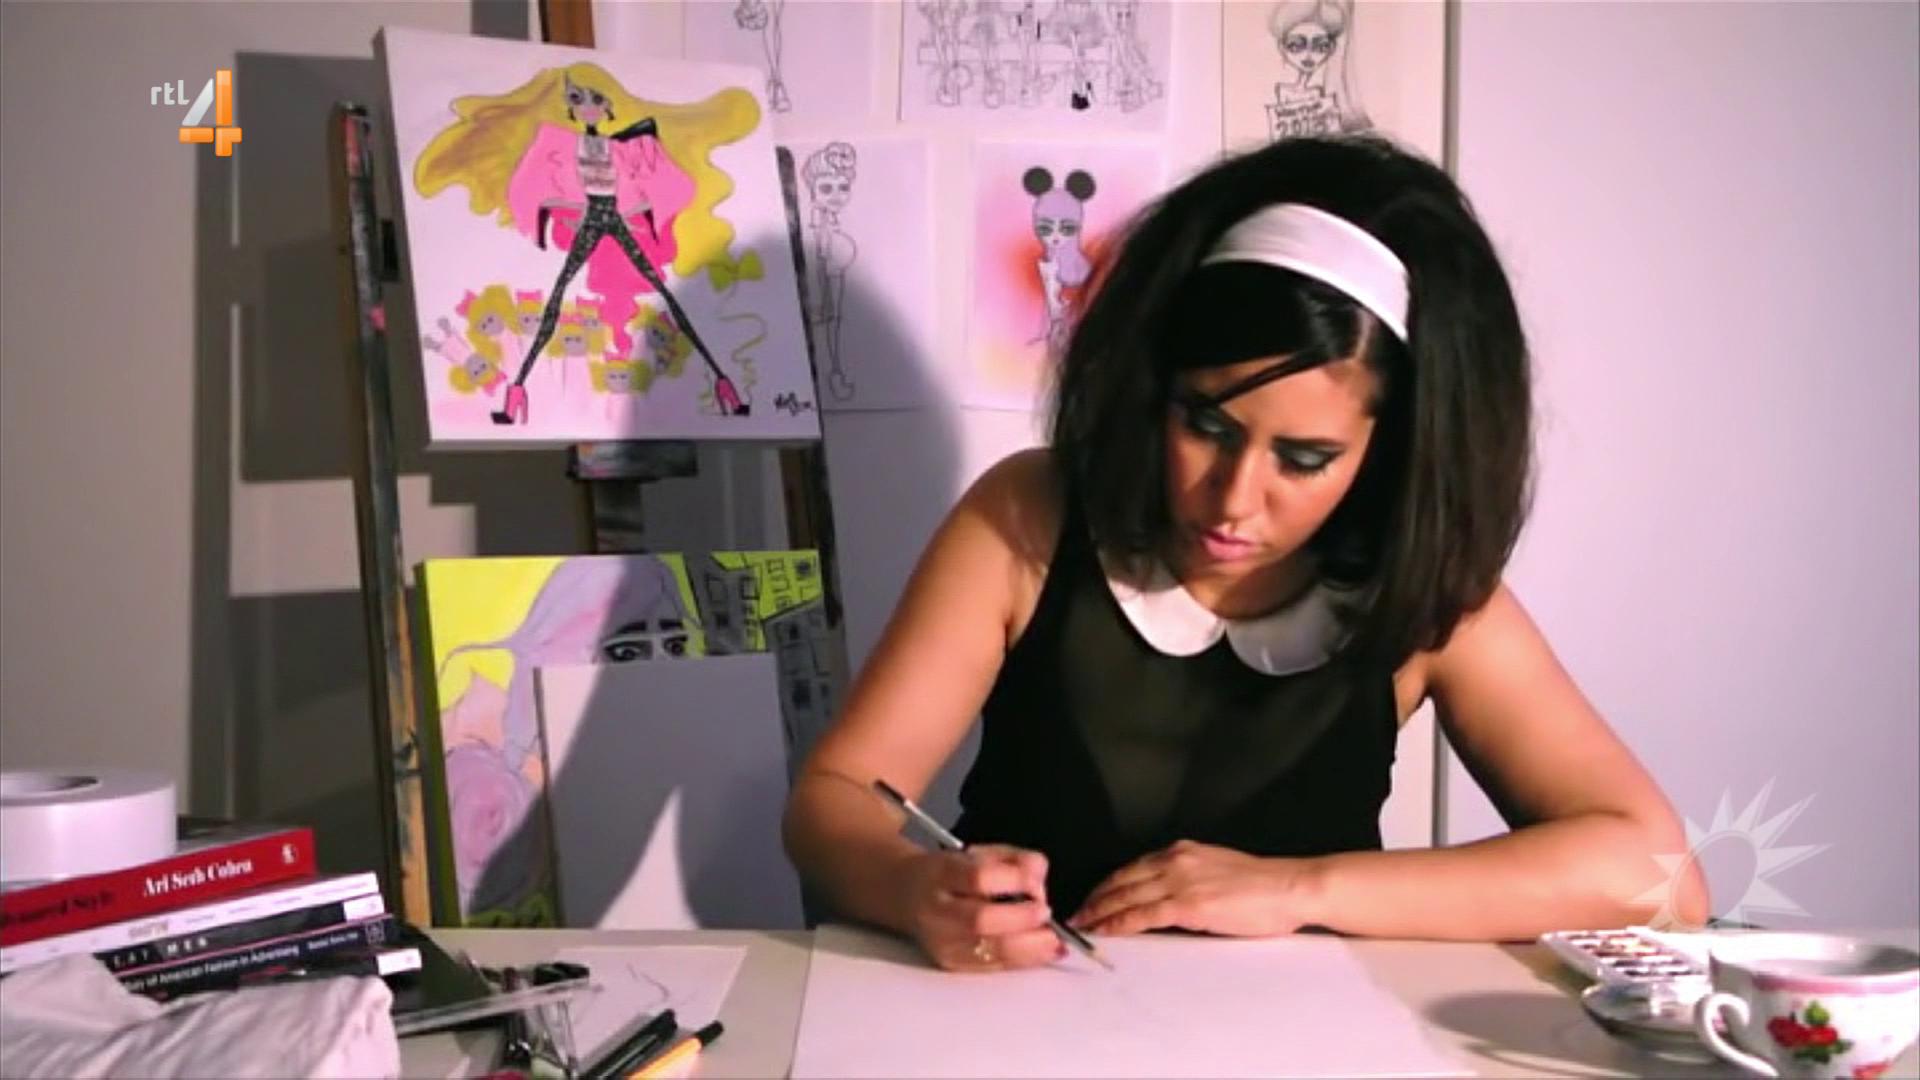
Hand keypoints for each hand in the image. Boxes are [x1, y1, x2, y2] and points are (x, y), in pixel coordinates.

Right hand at [898, 844, 1064, 971]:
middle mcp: (937, 911)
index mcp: (941, 873)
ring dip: (1030, 947)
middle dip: (1022, 919)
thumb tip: (1039, 874)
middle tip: (1046, 913)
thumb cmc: (950, 873)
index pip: (977, 878)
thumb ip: (1014, 859)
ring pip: (988, 951)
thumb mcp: (979, 852)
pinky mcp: (951, 964)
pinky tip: (1045, 951)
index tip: (1037, 881)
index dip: (1013, 880)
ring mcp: (942, 942)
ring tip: (1053, 939)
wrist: (906, 894)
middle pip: (980, 920)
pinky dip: (1025, 960)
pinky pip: (992, 967)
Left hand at [1067, 840, 1320, 937]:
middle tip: (1075, 914)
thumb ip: (1188, 878)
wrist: (1289, 887)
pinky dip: (1118, 924)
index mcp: (1181, 852)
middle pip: (1121, 880)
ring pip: (1125, 896)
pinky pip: (1142, 915)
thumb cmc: (1263, 886)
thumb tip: (1167, 895)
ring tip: (1080, 925)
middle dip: (1094, 898)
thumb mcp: (1216, 871)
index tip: (1092, 897)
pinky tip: (1104, 932)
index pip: (1132, 868)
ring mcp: (1180, 881)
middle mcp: (1175, 861)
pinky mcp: (1188, 904)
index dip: (1107, 884)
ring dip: (1098, 912)